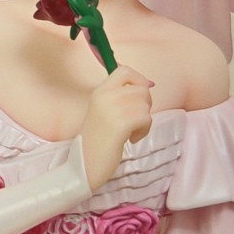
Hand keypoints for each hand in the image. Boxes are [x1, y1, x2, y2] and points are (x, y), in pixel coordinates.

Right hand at [77, 65, 152, 191]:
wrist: (84, 164)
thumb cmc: (96, 141)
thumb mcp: (104, 111)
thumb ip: (120, 97)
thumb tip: (148, 85)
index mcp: (99, 91)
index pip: (125, 70)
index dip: (139, 79)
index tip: (140, 95)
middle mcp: (104, 96)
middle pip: (141, 89)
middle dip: (145, 105)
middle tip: (133, 121)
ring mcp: (111, 109)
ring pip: (146, 104)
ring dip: (144, 120)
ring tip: (131, 132)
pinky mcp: (120, 124)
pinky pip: (146, 118)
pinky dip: (144, 130)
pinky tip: (131, 139)